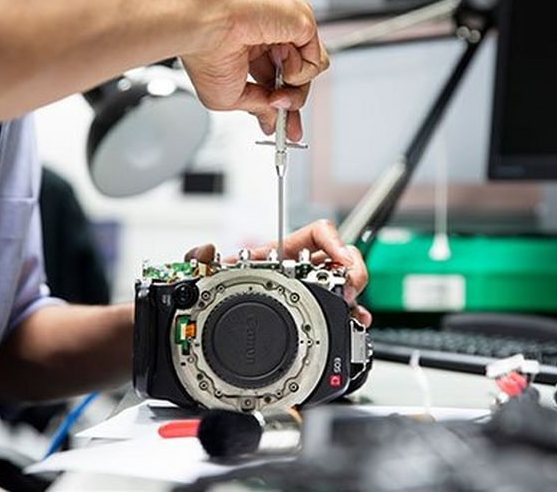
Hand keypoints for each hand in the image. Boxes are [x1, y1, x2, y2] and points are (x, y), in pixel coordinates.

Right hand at [178, 0, 329, 141]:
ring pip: (311, 71)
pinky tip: (280, 58)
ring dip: (294, 87)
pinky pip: (316, 59)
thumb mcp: (229, 98)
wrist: (204, 26)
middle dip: (292, 103)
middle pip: (297, 78)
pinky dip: (300, 70)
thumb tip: (273, 120)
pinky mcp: (302, 22)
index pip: (277, 80)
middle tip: (280, 113)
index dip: (282, 103)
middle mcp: (270, 37)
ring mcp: (287, 29)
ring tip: (274, 85)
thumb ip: (259, 107)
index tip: (286, 128)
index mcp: (251, 49)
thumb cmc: (204, 52)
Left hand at [184, 220, 370, 326]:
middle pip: (343, 259)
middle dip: (353, 271)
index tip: (340, 258)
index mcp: (284, 254)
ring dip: (356, 297)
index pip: (319, 234)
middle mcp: (302, 271)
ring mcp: (312, 294)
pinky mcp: (314, 316)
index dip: (334, 242)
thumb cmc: (222, 291)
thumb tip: (204, 251)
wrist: (216, 321)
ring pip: (347, 287)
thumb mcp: (211, 273)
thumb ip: (199, 258)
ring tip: (354, 311)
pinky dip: (353, 317)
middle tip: (348, 287)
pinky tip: (355, 322)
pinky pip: (342, 312)